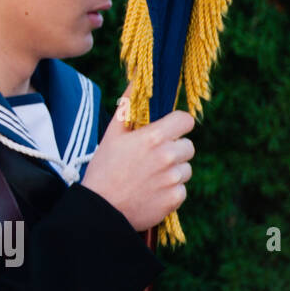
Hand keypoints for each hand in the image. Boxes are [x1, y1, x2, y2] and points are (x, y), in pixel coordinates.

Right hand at [81, 83, 195, 231]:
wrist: (100, 209)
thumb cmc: (103, 169)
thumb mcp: (111, 135)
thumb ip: (128, 107)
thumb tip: (137, 80)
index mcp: (153, 137)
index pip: (186, 121)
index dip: (178, 124)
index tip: (169, 130)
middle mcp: (168, 157)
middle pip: (188, 146)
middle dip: (174, 149)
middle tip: (151, 158)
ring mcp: (173, 179)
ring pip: (186, 168)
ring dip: (173, 171)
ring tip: (148, 177)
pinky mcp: (176, 199)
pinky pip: (182, 189)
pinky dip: (170, 190)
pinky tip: (150, 192)